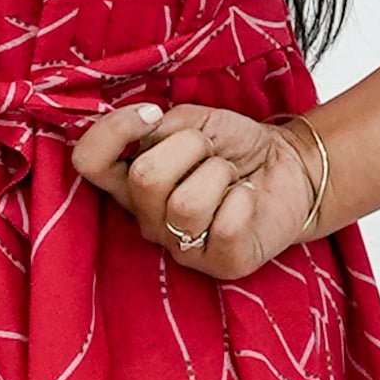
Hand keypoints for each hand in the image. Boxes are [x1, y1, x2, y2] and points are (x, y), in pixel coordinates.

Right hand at [71, 101, 322, 277]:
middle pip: (144, 178)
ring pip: (187, 203)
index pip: (88, 162)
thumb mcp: (194, 122)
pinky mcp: (222, 265)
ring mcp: (182, 247)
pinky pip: (225, 225)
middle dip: (190, 148)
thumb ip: (162, 126)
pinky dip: (244, 199)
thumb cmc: (235, 146)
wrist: (290, 166)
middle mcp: (148, 219)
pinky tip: (247, 198)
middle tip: (212, 152)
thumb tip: (147, 126)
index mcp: (131, 182)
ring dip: (220, 174)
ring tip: (231, 178)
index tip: (151, 115)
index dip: (113, 131)